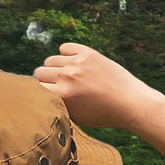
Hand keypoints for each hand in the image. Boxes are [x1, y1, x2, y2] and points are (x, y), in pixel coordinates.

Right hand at [33, 44, 164, 155]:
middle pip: (39, 72)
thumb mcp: (75, 116)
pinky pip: (64, 48)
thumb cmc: (103, 114)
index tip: (39, 95)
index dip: (36, 92)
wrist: (131, 103)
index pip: (33, 88)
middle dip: (44, 80)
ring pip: (50, 60)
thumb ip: (55, 105)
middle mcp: (67, 76)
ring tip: (66, 77)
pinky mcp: (88, 52)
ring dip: (55, 68)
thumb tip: (38, 95)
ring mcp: (78, 62)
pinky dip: (65, 55)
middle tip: (55, 87)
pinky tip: (73, 64)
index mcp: (62, 95)